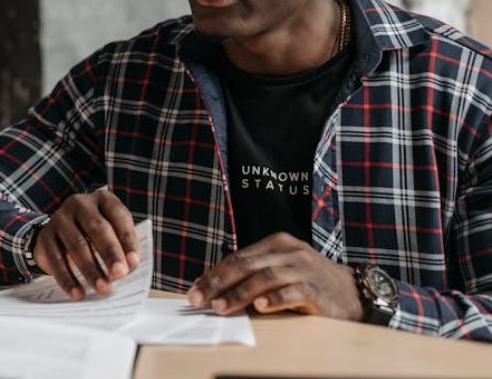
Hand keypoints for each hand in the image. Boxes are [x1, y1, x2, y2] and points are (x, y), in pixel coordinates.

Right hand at [33, 189, 139, 299]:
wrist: (59, 233)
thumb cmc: (95, 235)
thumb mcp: (111, 232)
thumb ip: (122, 246)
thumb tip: (128, 268)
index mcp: (103, 200)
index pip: (118, 217)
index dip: (127, 240)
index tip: (134, 262)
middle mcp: (80, 204)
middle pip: (97, 228)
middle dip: (110, 253)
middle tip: (119, 274)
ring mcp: (60, 218)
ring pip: (76, 245)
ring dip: (91, 269)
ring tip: (102, 288)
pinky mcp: (45, 236)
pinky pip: (56, 259)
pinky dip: (68, 279)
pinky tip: (78, 293)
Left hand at [186, 232, 363, 319]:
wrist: (354, 292)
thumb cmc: (311, 282)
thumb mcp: (282, 270)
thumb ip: (255, 274)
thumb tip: (216, 289)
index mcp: (277, 243)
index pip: (238, 257)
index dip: (214, 273)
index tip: (195, 289)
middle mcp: (289, 252)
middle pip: (246, 265)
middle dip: (218, 282)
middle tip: (199, 299)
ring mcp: (304, 268)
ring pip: (264, 278)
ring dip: (239, 294)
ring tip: (220, 307)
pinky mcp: (316, 288)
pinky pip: (292, 292)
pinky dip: (274, 299)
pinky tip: (260, 307)